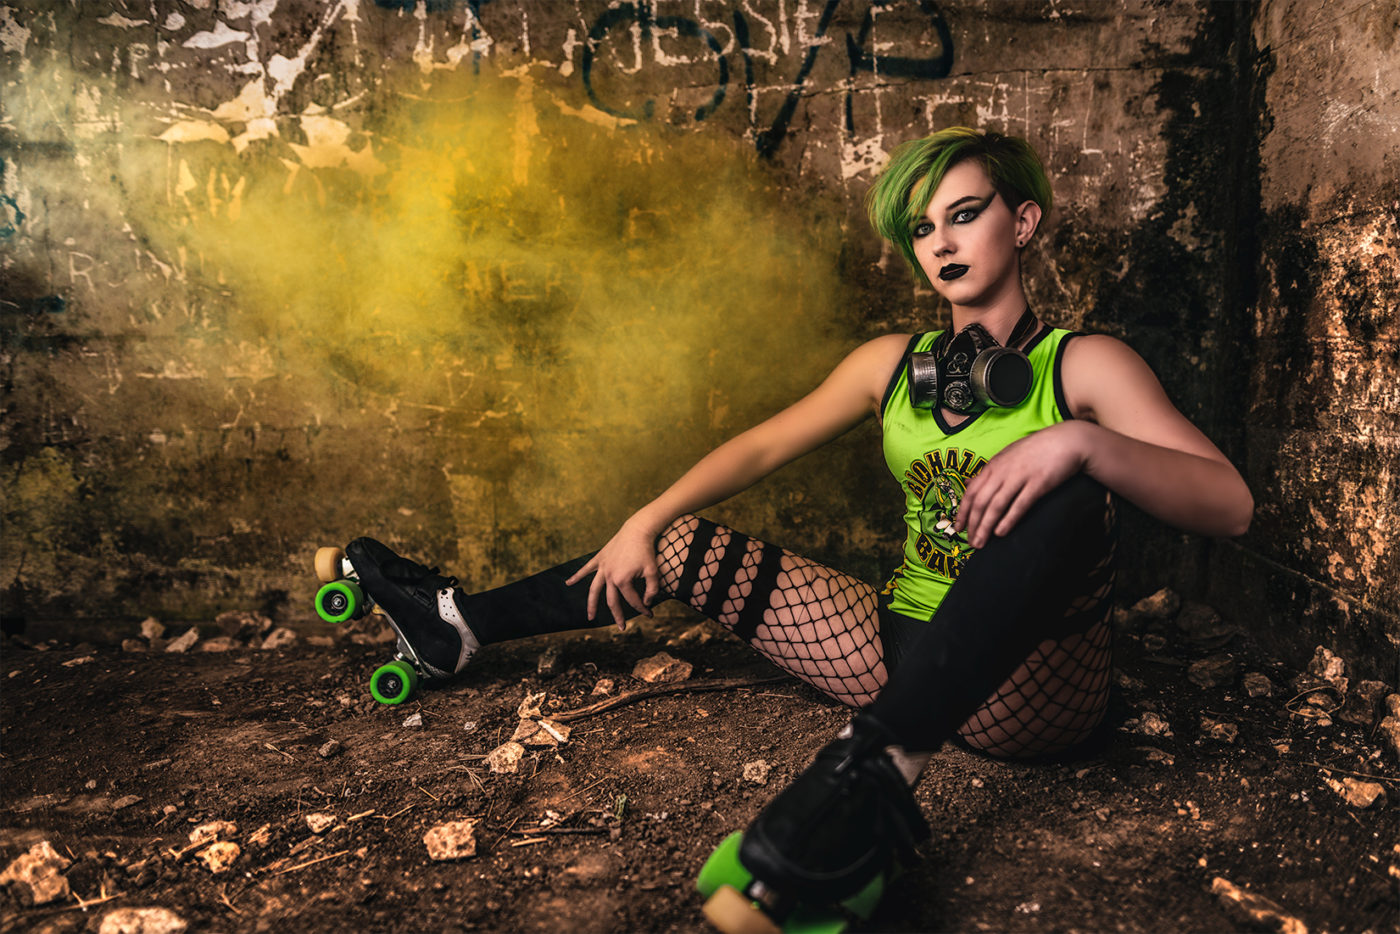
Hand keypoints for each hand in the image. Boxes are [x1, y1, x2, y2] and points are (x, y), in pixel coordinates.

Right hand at [564, 514, 664, 629]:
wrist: (638, 530)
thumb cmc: (647, 551)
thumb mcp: (654, 572)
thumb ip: (652, 589)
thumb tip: (646, 602)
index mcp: (622, 581)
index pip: (633, 600)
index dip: (643, 608)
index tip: (650, 613)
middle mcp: (609, 576)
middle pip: (612, 601)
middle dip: (618, 616)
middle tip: (623, 628)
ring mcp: (603, 568)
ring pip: (594, 590)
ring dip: (592, 605)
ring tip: (590, 617)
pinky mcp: (599, 559)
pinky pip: (586, 569)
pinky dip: (577, 576)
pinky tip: (568, 583)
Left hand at [955, 421, 1092, 547]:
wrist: (1066, 441)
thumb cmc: (1036, 450)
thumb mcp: (1007, 456)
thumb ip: (989, 471)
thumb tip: (969, 483)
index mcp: (994, 466)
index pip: (971, 492)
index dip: (962, 512)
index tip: (958, 528)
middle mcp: (1003, 472)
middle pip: (980, 501)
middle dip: (972, 524)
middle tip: (970, 542)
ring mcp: (1019, 477)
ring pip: (996, 505)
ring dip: (985, 526)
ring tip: (981, 543)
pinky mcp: (1038, 484)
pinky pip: (1019, 504)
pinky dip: (1008, 520)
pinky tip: (1000, 533)